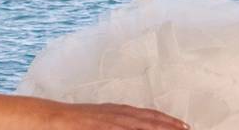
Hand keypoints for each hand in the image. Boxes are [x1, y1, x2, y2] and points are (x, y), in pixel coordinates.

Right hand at [48, 101, 188, 129]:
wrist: (54, 116)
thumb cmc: (77, 120)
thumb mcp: (101, 119)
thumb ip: (118, 123)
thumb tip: (131, 125)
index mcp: (119, 111)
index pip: (149, 115)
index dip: (167, 120)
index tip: (184, 125)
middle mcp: (118, 114)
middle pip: (149, 120)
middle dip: (169, 126)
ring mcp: (110, 121)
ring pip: (139, 126)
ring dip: (157, 128)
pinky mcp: (102, 127)